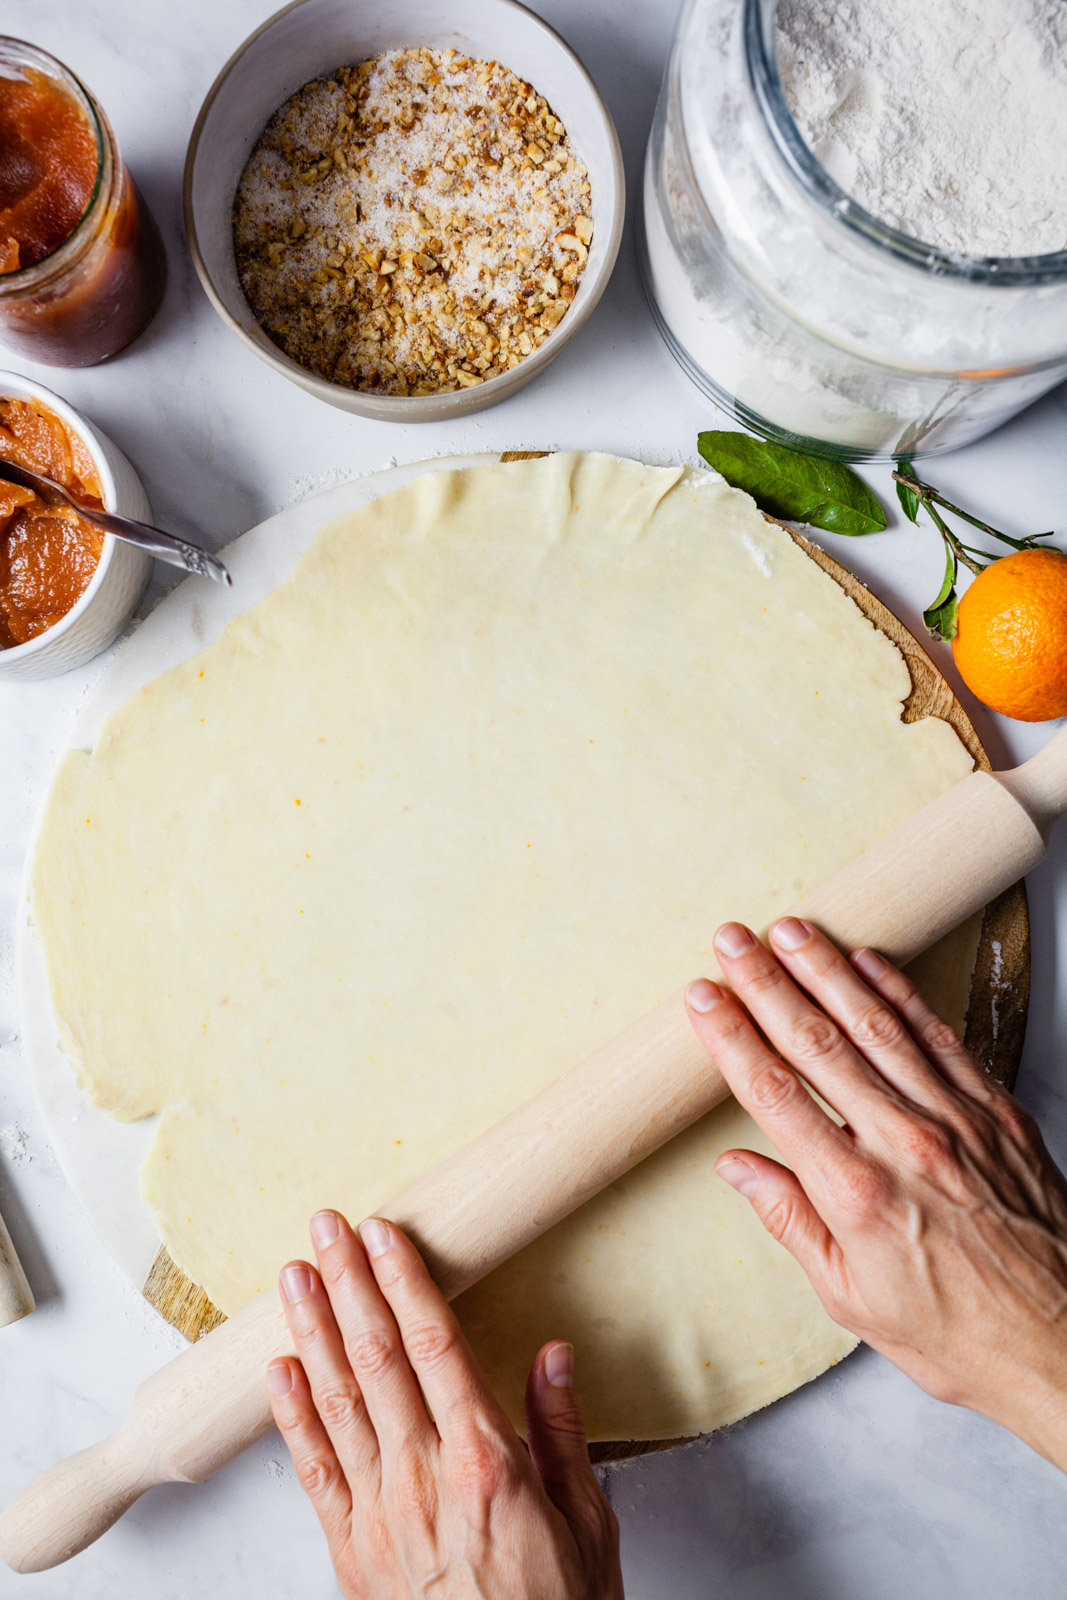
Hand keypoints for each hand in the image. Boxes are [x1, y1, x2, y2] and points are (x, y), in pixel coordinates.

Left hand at [266, 1211, 621, 1598]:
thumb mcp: (589, 1525)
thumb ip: (562, 1435)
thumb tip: (553, 1357)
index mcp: (486, 1463)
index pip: (436, 1347)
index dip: (405, 1282)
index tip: (385, 1233)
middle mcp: (424, 1479)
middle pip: (377, 1359)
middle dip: (349, 1284)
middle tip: (326, 1227)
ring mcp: (379, 1516)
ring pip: (337, 1403)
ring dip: (312, 1332)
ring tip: (293, 1277)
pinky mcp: (351, 1553)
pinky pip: (314, 1472)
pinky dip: (292, 1416)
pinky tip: (278, 1371)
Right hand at [686, 917, 1066, 1471]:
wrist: (1059, 1341)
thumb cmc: (955, 1331)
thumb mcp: (849, 1297)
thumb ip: (790, 1220)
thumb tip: (738, 1167)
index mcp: (854, 1193)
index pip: (774, 1093)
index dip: (731, 1038)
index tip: (702, 998)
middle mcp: (902, 1143)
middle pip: (817, 1044)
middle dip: (766, 984)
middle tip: (731, 941)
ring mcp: (954, 1120)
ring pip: (877, 1027)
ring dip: (828, 971)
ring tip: (790, 930)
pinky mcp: (996, 1111)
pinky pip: (939, 1037)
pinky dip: (902, 995)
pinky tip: (871, 962)